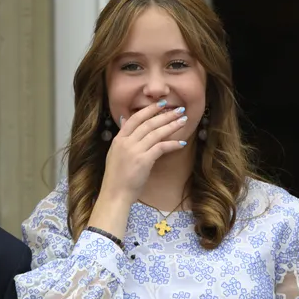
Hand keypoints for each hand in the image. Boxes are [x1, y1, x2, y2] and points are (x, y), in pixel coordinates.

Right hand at [86, 100, 187, 240]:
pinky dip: (172, 144)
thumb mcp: (115, 153)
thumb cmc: (116, 177)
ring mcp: (134, 151)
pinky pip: (161, 147)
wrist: (115, 194)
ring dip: (171, 125)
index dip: (149, 110)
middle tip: (178, 109)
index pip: (135, 119)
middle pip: (148, 123)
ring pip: (156, 133)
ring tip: (183, 121)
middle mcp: (126, 142)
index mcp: (118, 139)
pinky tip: (181, 142)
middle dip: (165, 115)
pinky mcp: (144, 161)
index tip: (161, 104)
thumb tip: (125, 120)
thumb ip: (122, 136)